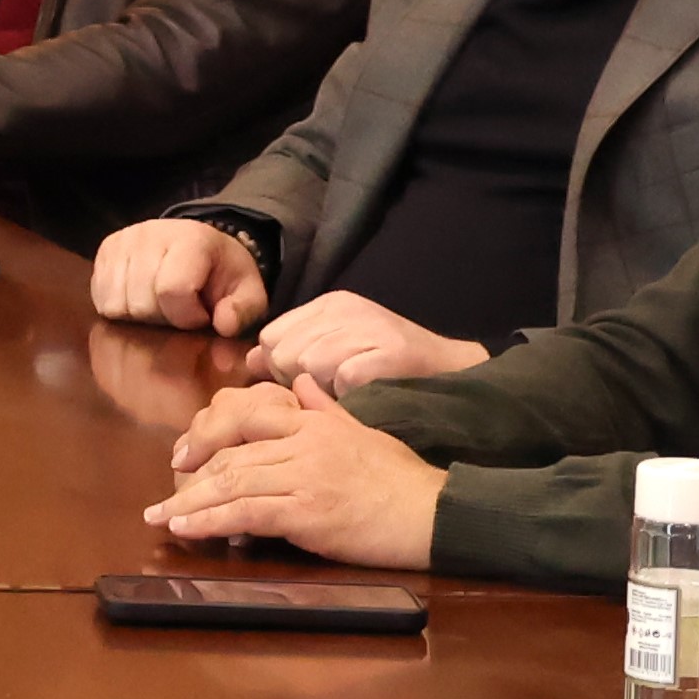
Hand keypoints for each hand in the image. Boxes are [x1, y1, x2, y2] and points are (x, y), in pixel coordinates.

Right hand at [93, 215, 273, 334]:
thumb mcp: (247, 290)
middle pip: (141, 302)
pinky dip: (120, 309)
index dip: (187, 315)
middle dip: (163, 318)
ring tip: (159, 304)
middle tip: (179, 310)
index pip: (172, 290)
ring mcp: (122, 241)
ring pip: (116, 304)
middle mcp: (149, 234)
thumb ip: (244, 309)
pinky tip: (140, 299)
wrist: (195, 244)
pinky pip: (100, 300)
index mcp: (190, 239)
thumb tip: (223, 325)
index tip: (202, 315)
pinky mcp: (104, 251)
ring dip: (139, 316)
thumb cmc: (220, 272)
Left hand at [145, 377, 444, 568]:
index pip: (247, 413)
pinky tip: (187, 529)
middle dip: (191, 473)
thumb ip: (328, 408)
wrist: (436, 512)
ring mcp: (304, 476)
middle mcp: (304, 442)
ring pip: (231, 481)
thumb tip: (305, 383)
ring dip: (190, 503)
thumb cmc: (403, 479)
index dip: (209, 432)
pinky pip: (246, 513)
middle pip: (231, 451)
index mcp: (314, 421)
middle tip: (164, 495)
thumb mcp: (364, 431)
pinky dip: (210, 521)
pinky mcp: (308, 511)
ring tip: (162, 517)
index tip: (186, 453)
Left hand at [255, 291, 492, 390]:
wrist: (450, 371)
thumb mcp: (334, 348)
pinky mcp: (388, 350)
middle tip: (327, 390)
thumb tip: (248, 360)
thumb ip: (292, 349)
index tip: (301, 382)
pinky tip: (365, 392)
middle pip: (283, 353)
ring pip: (308, 366)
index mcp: (328, 304)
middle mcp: (345, 309)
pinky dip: (349, 394)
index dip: (278, 366)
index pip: (271, 336)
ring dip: (323, 389)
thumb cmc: (387, 365)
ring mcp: (368, 326)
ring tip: (347, 391)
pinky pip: (341, 379)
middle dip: (296, 381)